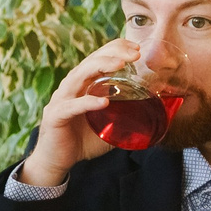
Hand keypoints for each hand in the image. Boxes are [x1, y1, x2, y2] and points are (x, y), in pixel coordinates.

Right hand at [15, 36, 140, 189]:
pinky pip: (71, 107)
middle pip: (88, 62)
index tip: (136, 49)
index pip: (96, 58)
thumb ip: (126, 116)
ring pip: (78, 77)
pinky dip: (87, 102)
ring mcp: (61, 101)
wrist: (57, 161)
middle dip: (112, 53)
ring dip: (99, 67)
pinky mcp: (55, 117)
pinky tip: (103, 102)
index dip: (115, 49)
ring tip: (120, 64)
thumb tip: (155, 115)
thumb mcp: (109, 124)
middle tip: (134, 53)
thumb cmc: (81, 141)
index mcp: (82, 85)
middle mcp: (70, 88)